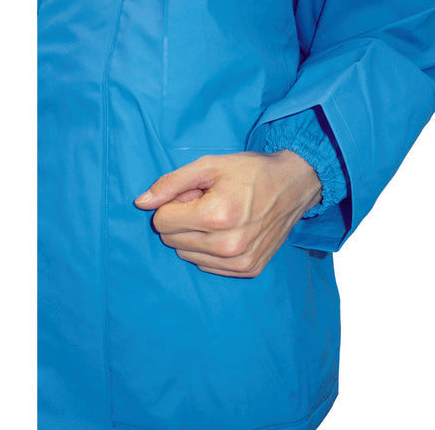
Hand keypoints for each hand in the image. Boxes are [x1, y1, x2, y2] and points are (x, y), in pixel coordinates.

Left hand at [134, 150, 321, 277]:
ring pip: (187, 255)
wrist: (294, 185)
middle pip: (172, 240)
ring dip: (195, 236)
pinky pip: (206, 265)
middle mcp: (228, 245)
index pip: (162, 222)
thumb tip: (141, 203)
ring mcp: (240, 261)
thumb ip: (171, 183)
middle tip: (207, 203)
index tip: (194, 194)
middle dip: (182, 220)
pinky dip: (209, 249)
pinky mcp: (248, 269)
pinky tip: (229, 231)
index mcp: (217, 216)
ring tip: (220, 217)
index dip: (173, 204)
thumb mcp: (210, 165)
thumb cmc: (251, 172)